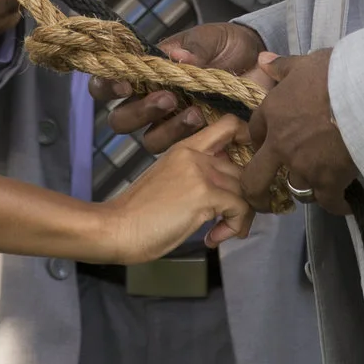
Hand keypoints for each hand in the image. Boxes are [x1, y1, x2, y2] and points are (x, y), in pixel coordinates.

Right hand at [93, 23, 264, 151]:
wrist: (255, 62)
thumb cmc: (223, 46)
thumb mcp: (209, 39)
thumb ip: (193, 48)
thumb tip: (178, 57)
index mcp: (143, 74)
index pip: (106, 85)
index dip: (106, 87)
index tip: (125, 84)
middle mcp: (148, 102)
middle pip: (121, 120)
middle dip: (140, 112)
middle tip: (167, 99)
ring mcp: (169, 124)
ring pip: (150, 140)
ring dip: (169, 129)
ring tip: (195, 113)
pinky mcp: (192, 140)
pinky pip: (181, 149)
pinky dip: (192, 137)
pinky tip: (209, 123)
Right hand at [96, 117, 253, 261]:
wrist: (117, 227)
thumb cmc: (138, 214)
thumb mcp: (170, 182)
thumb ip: (196, 176)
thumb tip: (228, 189)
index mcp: (184, 148)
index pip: (227, 125)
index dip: (247, 142)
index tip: (246, 171)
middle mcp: (195, 154)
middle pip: (244, 167)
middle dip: (245, 197)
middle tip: (230, 220)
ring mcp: (200, 172)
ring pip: (246, 190)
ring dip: (240, 217)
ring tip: (219, 232)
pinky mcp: (204, 194)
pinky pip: (240, 208)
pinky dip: (234, 227)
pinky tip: (212, 238)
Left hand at [244, 51, 356, 213]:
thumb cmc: (334, 74)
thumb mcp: (306, 63)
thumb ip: (284, 66)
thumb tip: (263, 61)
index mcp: (272, 114)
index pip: (255, 131)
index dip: (261, 136)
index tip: (269, 141)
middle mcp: (281, 146)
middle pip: (255, 179)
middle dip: (257, 192)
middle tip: (263, 198)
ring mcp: (304, 167)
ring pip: (295, 189)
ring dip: (305, 187)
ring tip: (318, 184)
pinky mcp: (329, 182)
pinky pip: (328, 202)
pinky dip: (335, 203)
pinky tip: (343, 202)